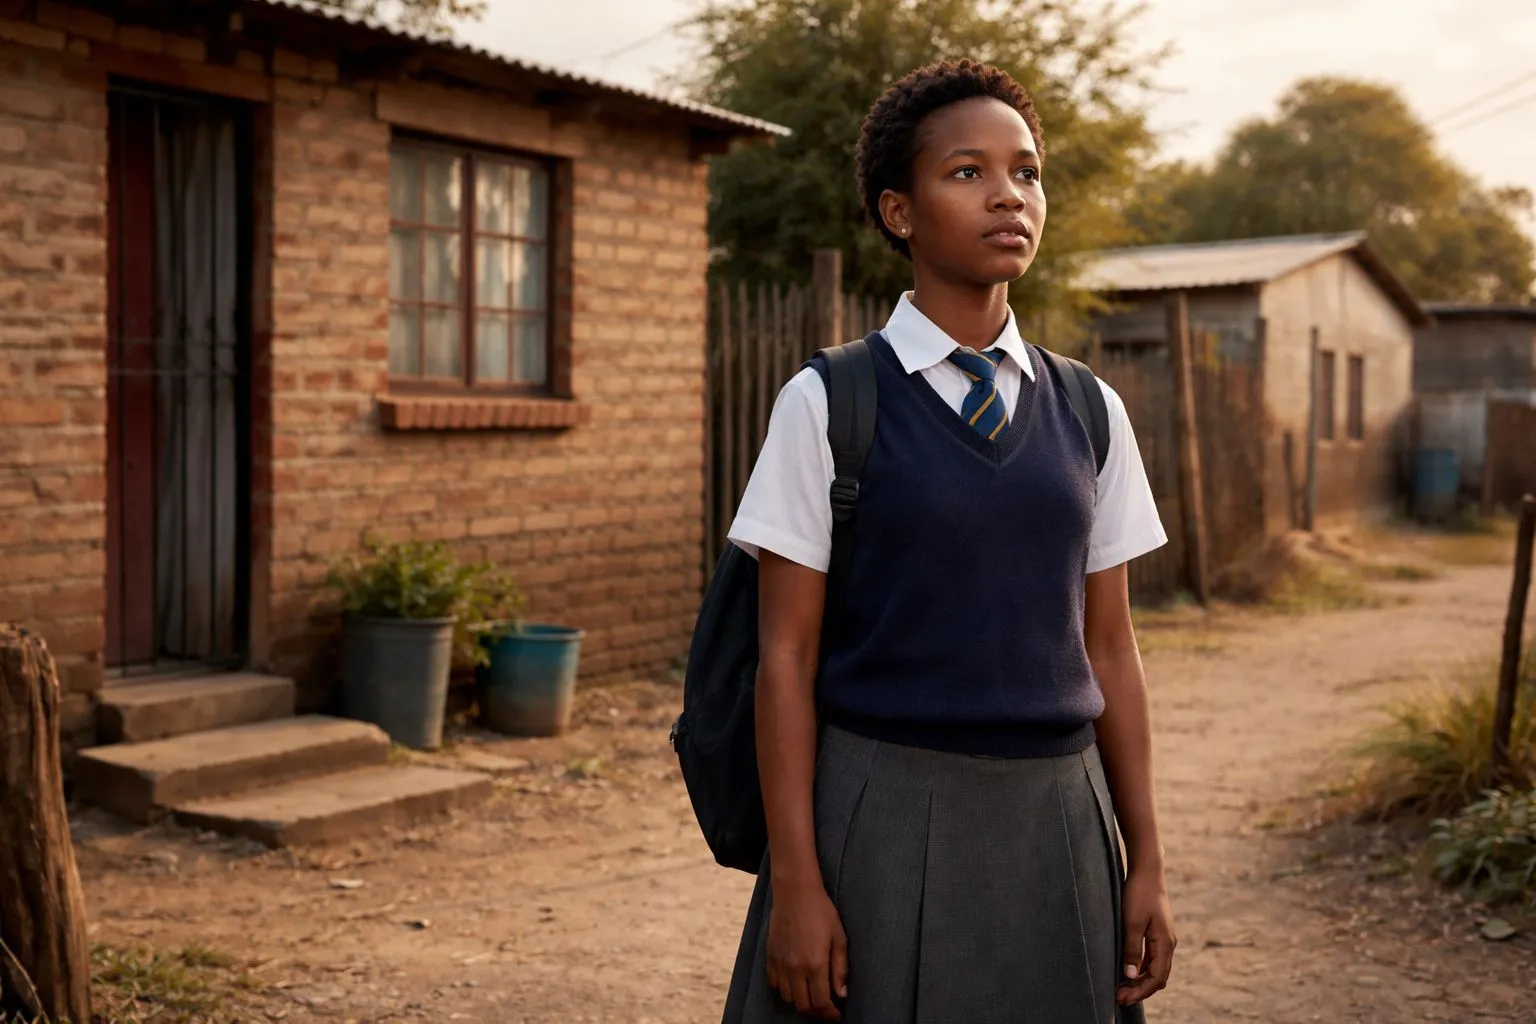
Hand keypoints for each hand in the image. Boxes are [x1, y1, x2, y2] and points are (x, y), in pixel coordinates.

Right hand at [766, 880, 847, 1019]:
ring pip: (788, 998)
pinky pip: (774, 984)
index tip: (837, 1014)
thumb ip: (840, 968)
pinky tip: (795, 981)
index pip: (821, 1003)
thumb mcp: (839, 937)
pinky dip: (784, 989)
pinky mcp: (770, 956)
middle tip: (827, 1007)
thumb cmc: (821, 911)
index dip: (830, 1014)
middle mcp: (795, 968)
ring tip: (812, 994)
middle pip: (804, 1005)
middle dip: (817, 1011)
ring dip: (801, 1001)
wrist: (795, 892)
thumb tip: (842, 993)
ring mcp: (780, 963)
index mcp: (815, 964)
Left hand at [1117, 866, 1175, 1004]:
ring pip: (1155, 968)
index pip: (1156, 977)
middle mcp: (1168, 944)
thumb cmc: (1139, 893)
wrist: (1147, 871)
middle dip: (1140, 990)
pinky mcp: (1157, 933)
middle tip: (1119, 997)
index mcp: (1165, 943)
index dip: (1140, 991)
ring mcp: (1163, 938)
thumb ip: (1132, 949)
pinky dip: (1141, 969)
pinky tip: (1128, 971)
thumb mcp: (1132, 922)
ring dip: (1140, 981)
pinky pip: (1152, 958)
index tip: (1122, 998)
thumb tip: (1130, 975)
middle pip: (1158, 977)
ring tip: (1121, 988)